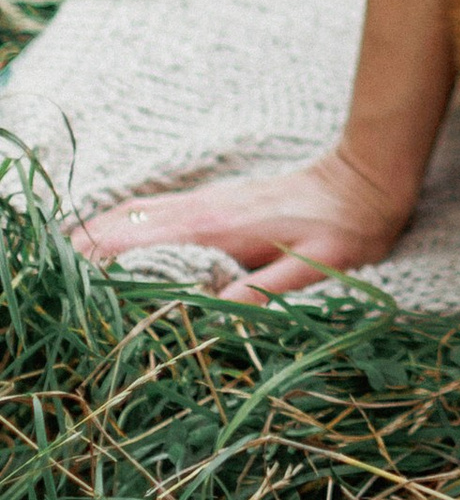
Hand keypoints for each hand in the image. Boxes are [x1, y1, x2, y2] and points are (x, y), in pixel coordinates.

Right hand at [67, 145, 418, 299]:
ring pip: (129, 214)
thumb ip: (268, 292)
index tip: (72, 296)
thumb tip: (215, 318)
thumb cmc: (344, 231)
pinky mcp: (213, 204)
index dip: (96, 267)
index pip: (136, 243)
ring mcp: (203, 203)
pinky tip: (106, 246)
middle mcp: (199, 210)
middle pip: (118, 226)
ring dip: (93, 240)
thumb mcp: (316, 269)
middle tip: (54, 290)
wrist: (364, 181)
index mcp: (214, 229)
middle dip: (80, 255)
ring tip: (65, 273)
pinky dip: (118, 227)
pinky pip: (150, 211)